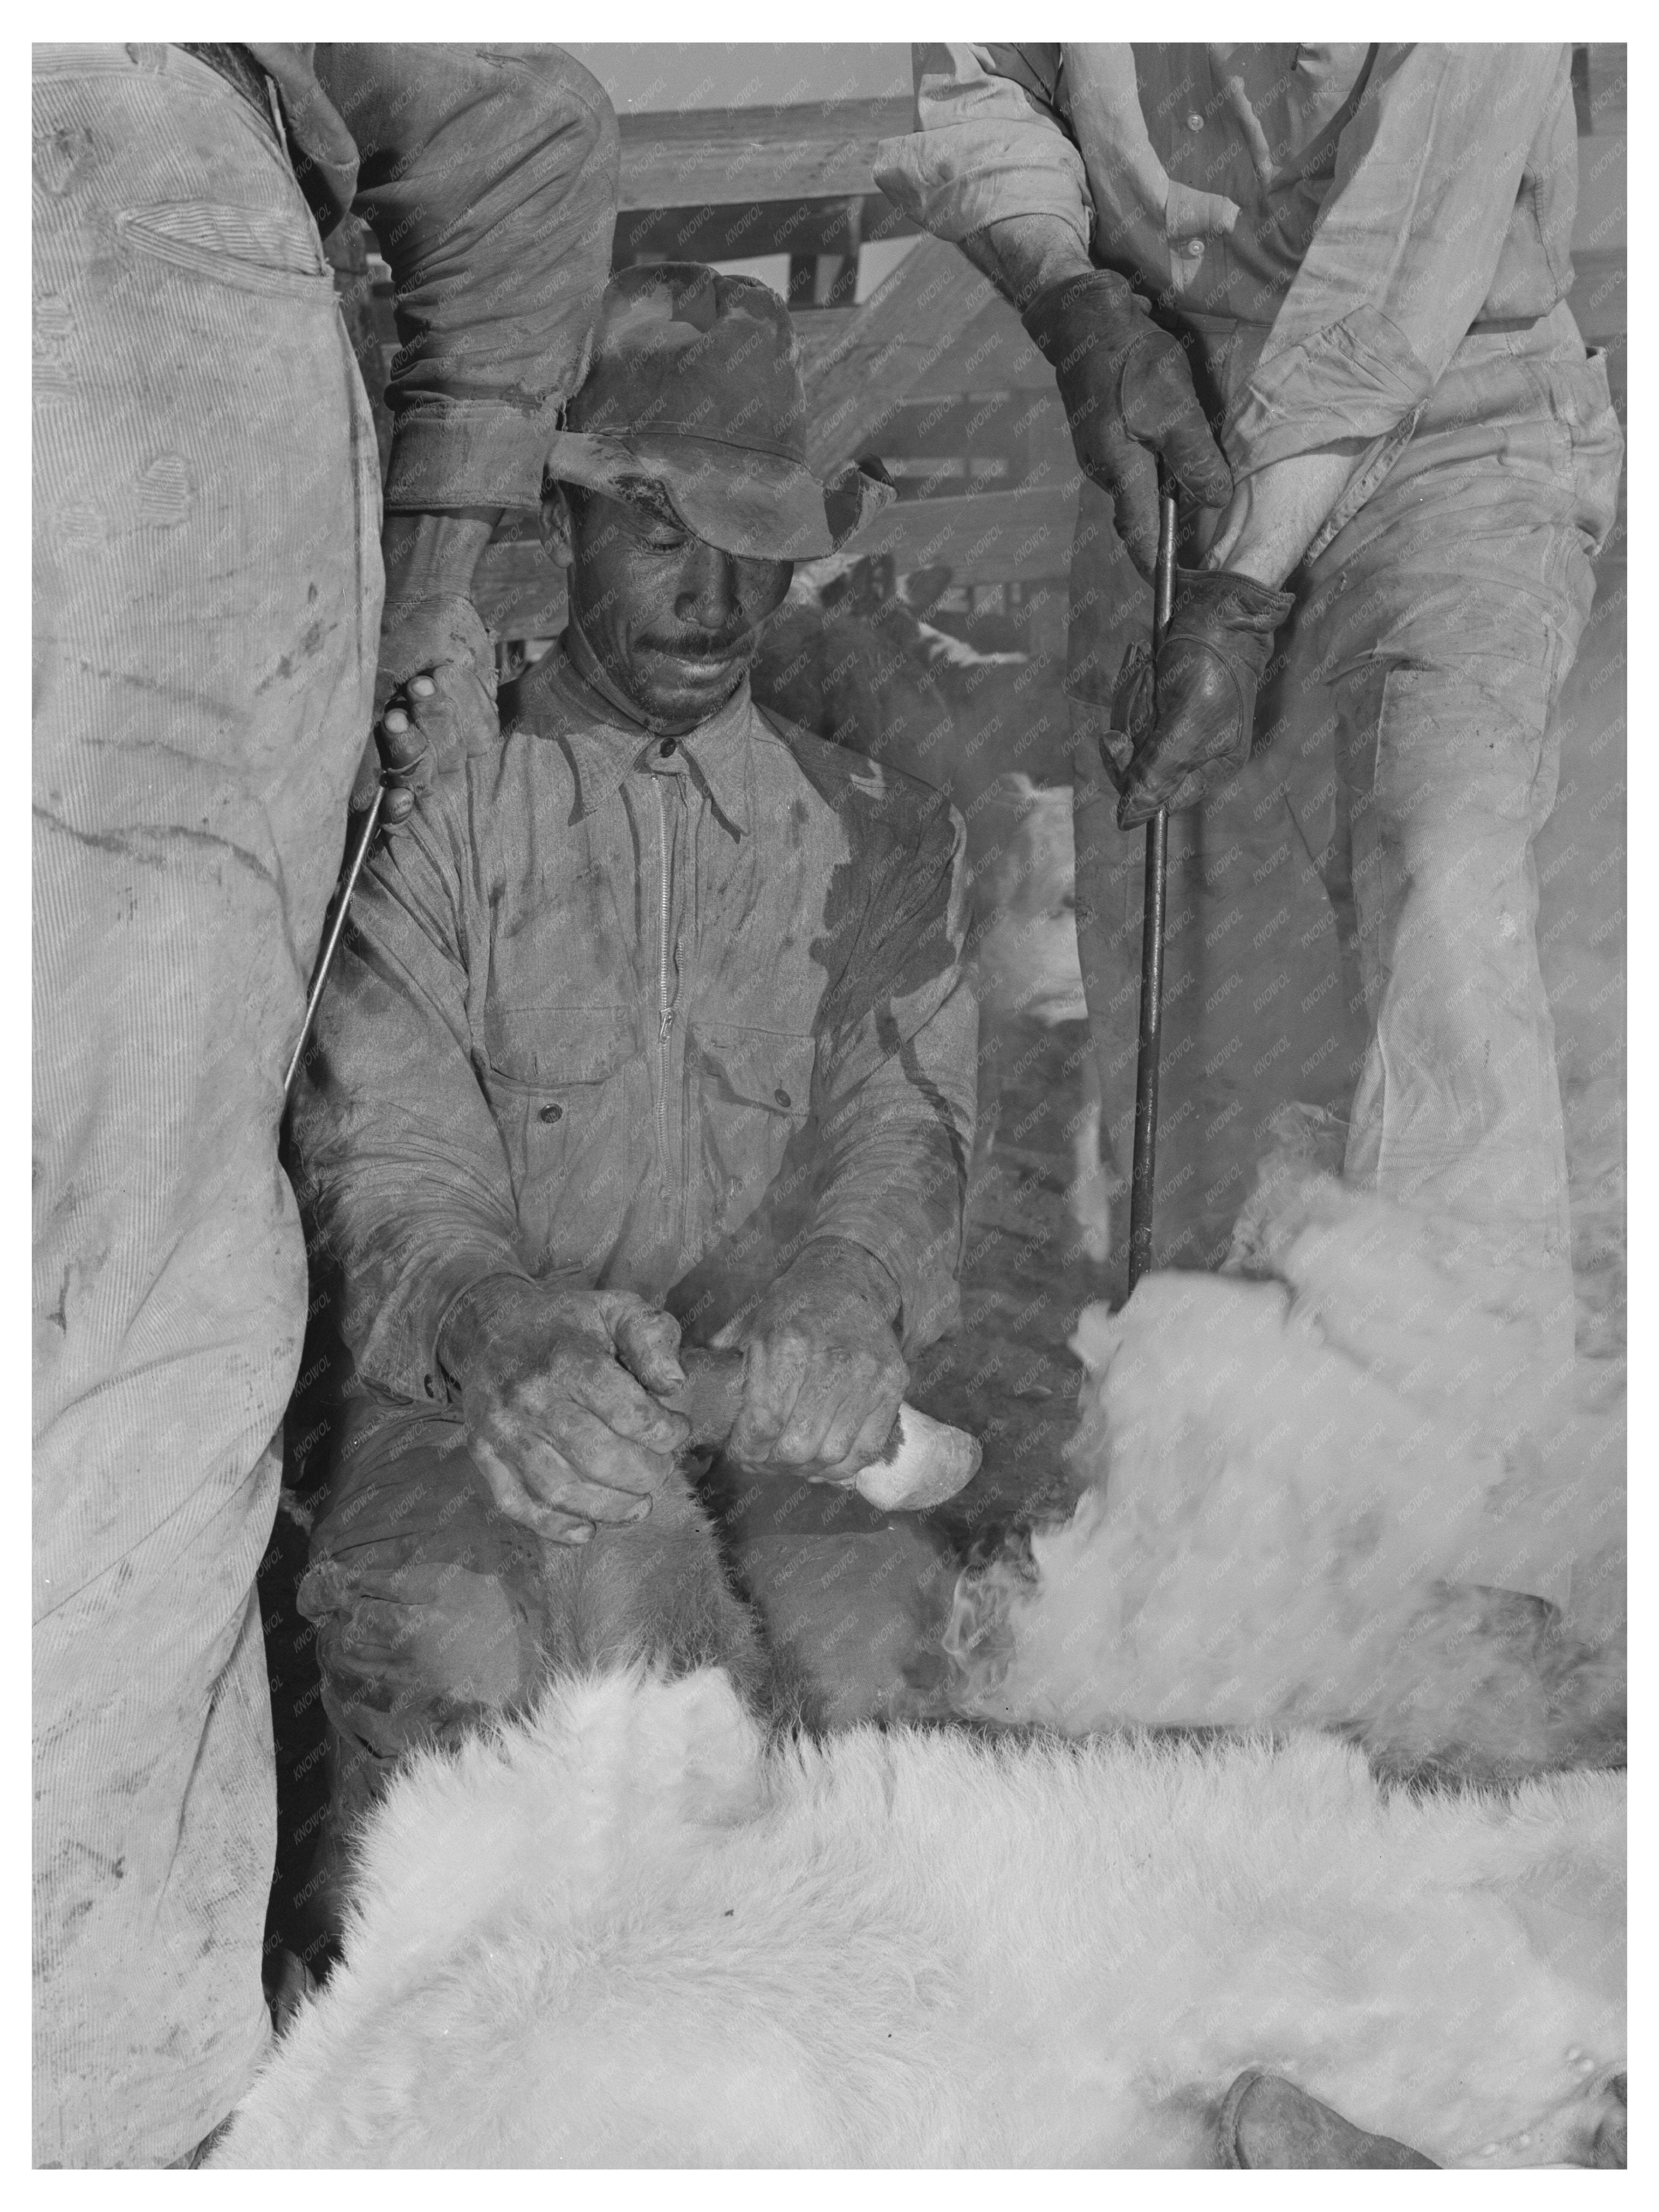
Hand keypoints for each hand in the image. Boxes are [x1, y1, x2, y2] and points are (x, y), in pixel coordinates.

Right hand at [350, 592, 499, 828]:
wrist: (424, 598)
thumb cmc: (384, 644)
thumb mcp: (367, 691)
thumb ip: (365, 747)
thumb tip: (362, 803)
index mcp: (381, 754)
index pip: (390, 803)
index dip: (397, 809)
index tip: (399, 798)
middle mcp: (418, 753)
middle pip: (423, 780)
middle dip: (413, 750)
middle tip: (397, 718)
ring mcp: (452, 739)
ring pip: (455, 756)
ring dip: (439, 717)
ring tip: (424, 683)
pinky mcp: (481, 722)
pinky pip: (482, 730)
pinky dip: (466, 700)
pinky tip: (450, 672)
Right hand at [436, 1279, 689, 1542]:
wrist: (490, 1327)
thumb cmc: (567, 1324)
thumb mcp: (616, 1308)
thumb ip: (652, 1336)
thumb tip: (672, 1383)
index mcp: (568, 1358)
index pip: (629, 1413)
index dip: (665, 1432)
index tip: (677, 1430)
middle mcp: (529, 1397)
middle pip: (598, 1457)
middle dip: (644, 1473)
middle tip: (662, 1470)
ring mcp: (501, 1430)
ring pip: (559, 1489)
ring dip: (609, 1508)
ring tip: (640, 1505)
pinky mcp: (482, 1454)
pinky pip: (516, 1503)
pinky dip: (554, 1527)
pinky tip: (587, 1530)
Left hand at [718, 1240, 906, 1484]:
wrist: (847, 1279)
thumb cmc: (791, 1307)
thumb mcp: (750, 1326)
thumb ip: (726, 1370)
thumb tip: (697, 1413)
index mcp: (788, 1343)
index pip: (764, 1423)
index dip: (747, 1451)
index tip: (740, 1453)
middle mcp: (833, 1359)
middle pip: (798, 1447)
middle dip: (773, 1464)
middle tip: (763, 1460)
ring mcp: (869, 1374)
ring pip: (833, 1456)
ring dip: (806, 1470)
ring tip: (790, 1462)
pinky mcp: (894, 1384)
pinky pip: (867, 1449)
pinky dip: (842, 1468)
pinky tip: (822, 1461)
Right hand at [1022, 270, 1232, 579]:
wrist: (1082, 314)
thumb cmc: (1130, 358)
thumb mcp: (1174, 405)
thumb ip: (1193, 457)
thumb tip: (1215, 500)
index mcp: (1120, 469)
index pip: (1140, 537)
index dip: (1159, 569)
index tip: (1179, 594)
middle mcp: (1105, 470)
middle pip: (1142, 515)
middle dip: (1169, 530)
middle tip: (1207, 541)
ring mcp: (1101, 452)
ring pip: (1141, 486)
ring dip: (1168, 492)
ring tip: (1202, 492)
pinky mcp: (1104, 432)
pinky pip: (1136, 462)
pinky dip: (1158, 465)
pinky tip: (1179, 450)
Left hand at [1109, 565, 1294, 827]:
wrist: (1216, 605)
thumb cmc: (1211, 661)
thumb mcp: (1187, 720)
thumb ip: (1158, 770)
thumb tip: (1128, 821)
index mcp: (1211, 768)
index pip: (1156, 799)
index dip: (1130, 774)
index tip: (1116, 741)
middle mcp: (1194, 754)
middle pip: (1136, 766)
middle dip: (1133, 723)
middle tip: (1148, 687)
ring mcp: (1175, 728)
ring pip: (1129, 735)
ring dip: (1132, 698)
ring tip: (1151, 669)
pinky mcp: (1161, 704)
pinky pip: (1129, 710)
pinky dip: (1132, 685)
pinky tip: (1146, 663)